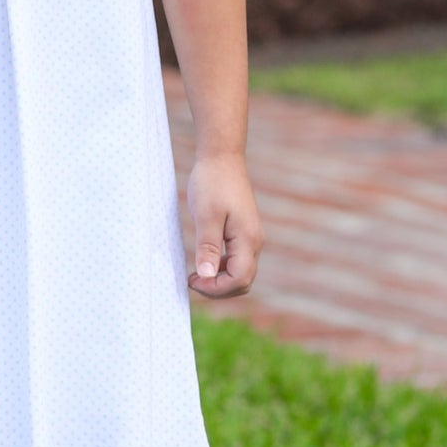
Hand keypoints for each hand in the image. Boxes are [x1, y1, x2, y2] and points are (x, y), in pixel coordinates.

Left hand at [185, 155, 262, 298]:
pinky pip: (237, 260)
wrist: (221, 158)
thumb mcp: (205, 216)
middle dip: (218, 288)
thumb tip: (206, 276)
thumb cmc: (211, 184)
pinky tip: (205, 261)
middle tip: (192, 280)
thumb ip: (207, 247)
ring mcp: (251, 237)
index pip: (239, 280)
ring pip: (240, 273)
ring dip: (220, 280)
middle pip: (243, 281)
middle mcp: (254, 242)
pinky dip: (222, 268)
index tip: (193, 280)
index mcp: (248, 239)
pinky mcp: (244, 232)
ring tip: (196, 274)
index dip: (216, 288)